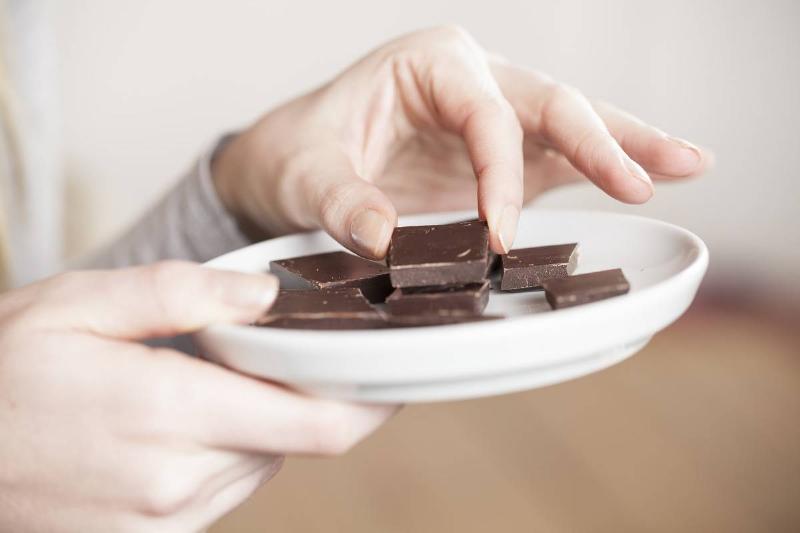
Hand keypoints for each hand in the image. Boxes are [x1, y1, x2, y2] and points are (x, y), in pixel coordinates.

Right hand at [0, 262, 395, 531]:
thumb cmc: (5, 369)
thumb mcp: (83, 304)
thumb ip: (183, 294)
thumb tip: (267, 294)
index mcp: (173, 414)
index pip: (319, 424)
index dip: (375, 403)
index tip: (399, 374)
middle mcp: (179, 481)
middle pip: (297, 438)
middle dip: (307, 394)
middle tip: (289, 350)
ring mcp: (165, 522)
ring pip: (264, 463)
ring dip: (265, 420)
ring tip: (218, 379)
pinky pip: (226, 491)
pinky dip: (232, 450)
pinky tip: (188, 418)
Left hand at [212, 25, 709, 258]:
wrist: (290, 164)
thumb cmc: (297, 153)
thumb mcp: (305, 175)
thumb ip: (342, 203)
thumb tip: (386, 239)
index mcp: (429, 64)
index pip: (486, 114)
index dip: (499, 173)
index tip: (498, 234)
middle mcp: (471, 82)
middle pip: (551, 103)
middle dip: (602, 139)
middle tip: (652, 175)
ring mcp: (492, 119)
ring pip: (570, 125)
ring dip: (626, 147)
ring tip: (690, 165)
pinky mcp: (500, 160)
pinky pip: (557, 162)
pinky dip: (602, 171)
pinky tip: (650, 179)